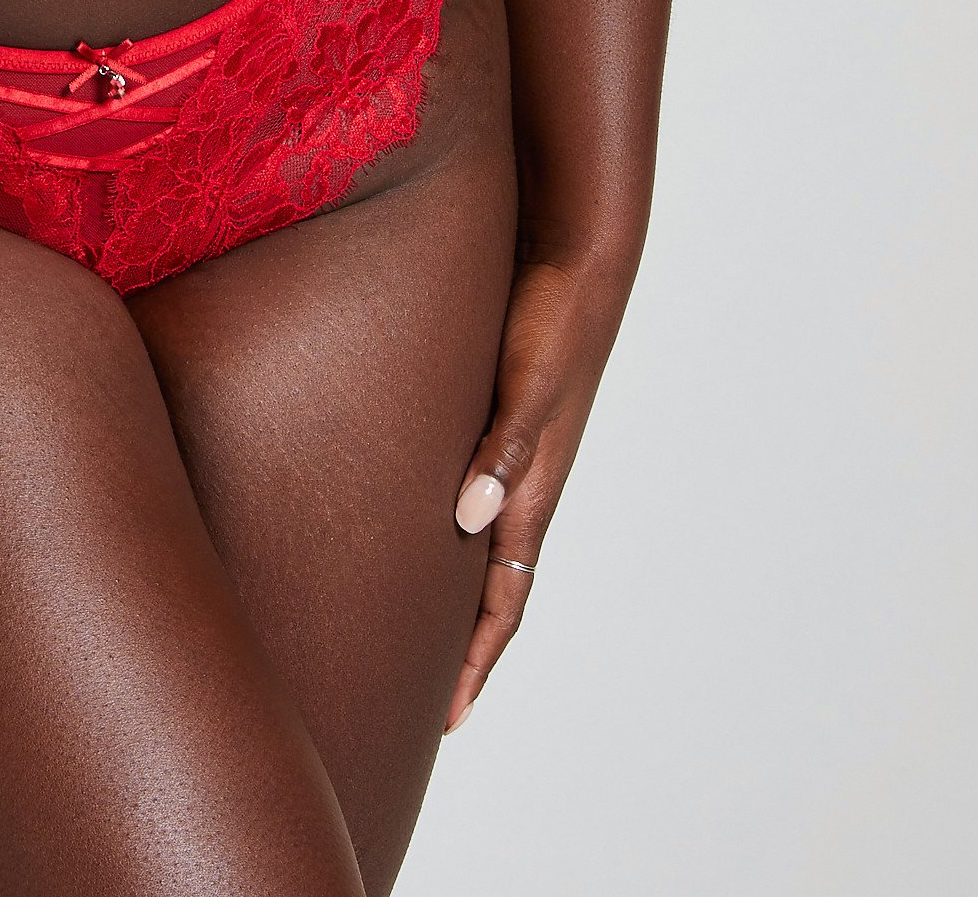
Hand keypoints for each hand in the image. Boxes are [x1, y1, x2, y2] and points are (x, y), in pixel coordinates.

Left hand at [445, 252, 630, 729]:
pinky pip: (467, 493)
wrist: (577, 257)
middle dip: (457, 646)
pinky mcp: (492, 417)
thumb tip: (469, 519)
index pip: (505, 601)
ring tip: (400, 624)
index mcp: (534, 491)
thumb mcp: (528, 385)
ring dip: (446, 590)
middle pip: (489, 588)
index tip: (447, 719)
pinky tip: (408, 522)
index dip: (475, 661)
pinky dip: (441, 528)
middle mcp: (522, 483)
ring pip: (477, 544)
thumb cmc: (554, 319)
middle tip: (416, 695)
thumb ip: (503, 448)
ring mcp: (509, 452)